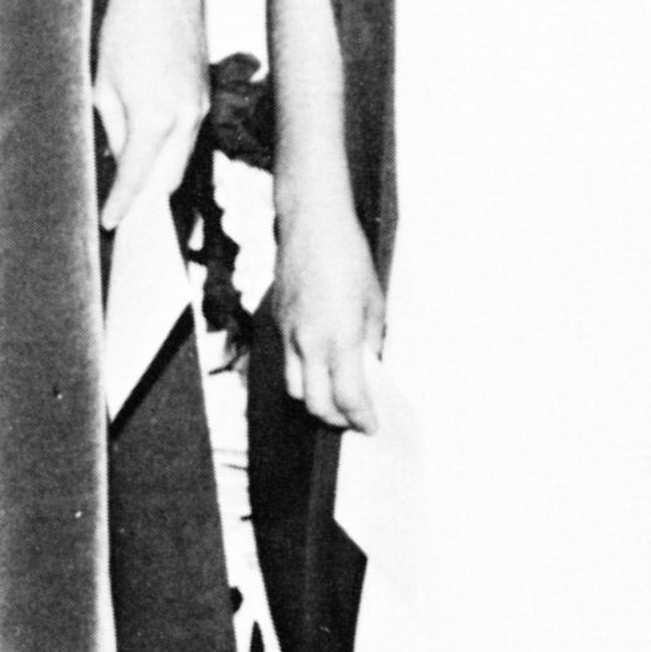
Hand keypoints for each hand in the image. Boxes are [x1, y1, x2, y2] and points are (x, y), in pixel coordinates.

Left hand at [93, 0, 206, 233]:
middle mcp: (186, 118)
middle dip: (145, 200)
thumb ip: (114, 129)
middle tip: (121, 215)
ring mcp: (201, 107)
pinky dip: (168, 149)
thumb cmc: (126, 27)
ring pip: (180, 159)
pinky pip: (186, 136)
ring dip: (158, 174)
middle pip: (167, 180)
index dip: (122, 205)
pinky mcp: (204, 95)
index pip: (138, 179)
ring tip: (130, 188)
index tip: (110, 223)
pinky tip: (146, 150)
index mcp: (156, 117)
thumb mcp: (104, 83)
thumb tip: (121, 160)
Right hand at [274, 196, 385, 430]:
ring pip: (294, 388)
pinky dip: (303, 375)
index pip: (348, 397)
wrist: (311, 224)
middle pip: (315, 404)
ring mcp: (288, 333)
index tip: (371, 427)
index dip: (361, 418)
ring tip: (334, 398)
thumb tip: (369, 367)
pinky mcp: (276, 322)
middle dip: (336, 419)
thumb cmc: (350, 258)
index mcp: (339, 338)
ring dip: (314, 401)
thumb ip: (371, 342)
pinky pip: (286, 362)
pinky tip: (318, 368)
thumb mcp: (374, 302)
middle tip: (353, 420)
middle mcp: (308, 342)